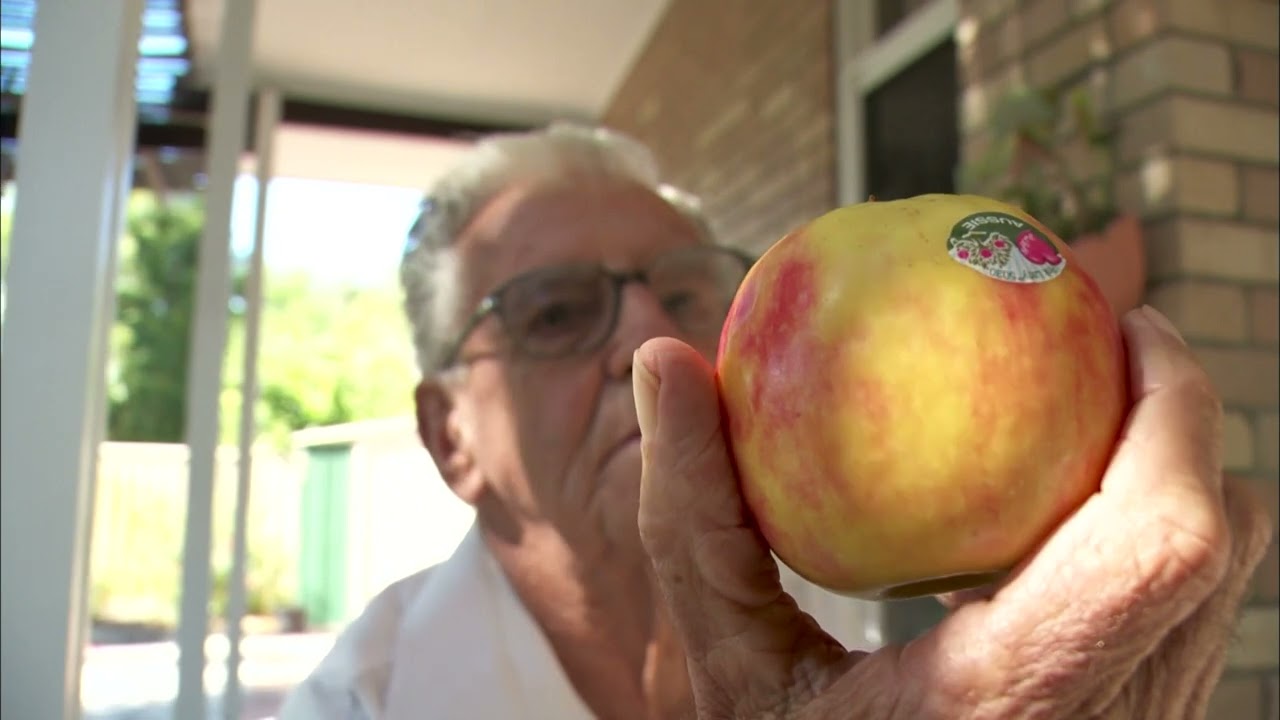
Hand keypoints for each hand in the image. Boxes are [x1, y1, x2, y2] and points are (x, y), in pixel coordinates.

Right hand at [632, 306, 1272, 719]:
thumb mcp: (724, 660)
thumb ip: (694, 514)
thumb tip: (660, 359)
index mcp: (1020, 698)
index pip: (1162, 541)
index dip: (1179, 414)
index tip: (1130, 324)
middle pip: (1223, 545)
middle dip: (1187, 425)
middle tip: (1113, 347)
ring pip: (1220, 586)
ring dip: (1177, 480)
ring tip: (1097, 415)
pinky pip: (1188, 620)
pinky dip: (1150, 542)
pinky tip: (1064, 517)